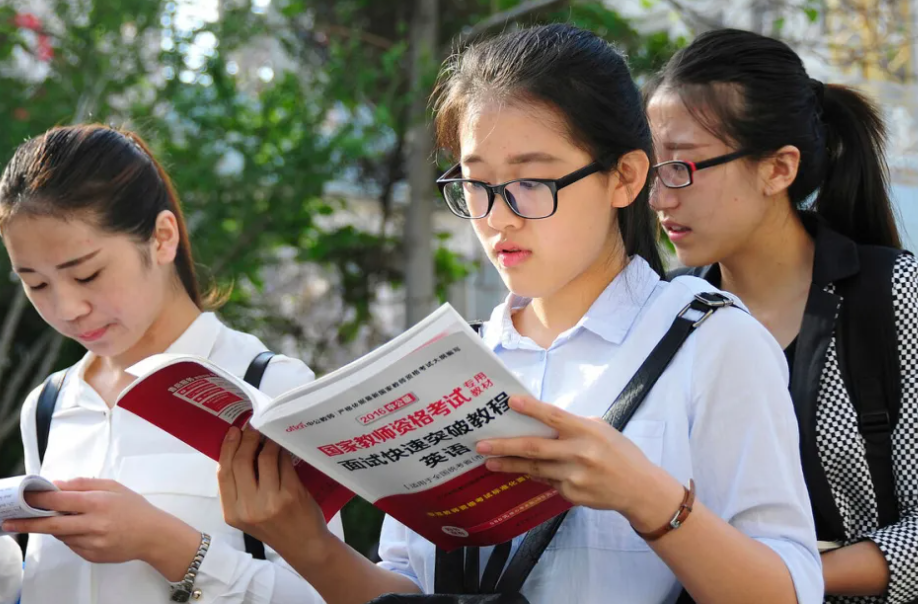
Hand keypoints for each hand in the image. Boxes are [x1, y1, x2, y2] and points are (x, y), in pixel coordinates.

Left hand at [1, 479, 198, 577]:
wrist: (153, 535)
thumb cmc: (134, 507)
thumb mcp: (114, 487)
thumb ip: (84, 484)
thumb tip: (56, 485)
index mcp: (98, 502)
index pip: (60, 500)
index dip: (39, 499)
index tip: (23, 497)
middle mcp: (93, 524)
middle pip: (52, 525)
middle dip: (28, 523)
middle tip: (9, 522)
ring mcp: (92, 543)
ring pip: (61, 535)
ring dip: (55, 527)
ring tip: (65, 518)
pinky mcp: (92, 556)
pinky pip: (72, 545)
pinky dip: (71, 536)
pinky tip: (84, 530)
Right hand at [218, 427, 329, 561]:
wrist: (304, 545)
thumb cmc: (276, 527)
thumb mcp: (247, 514)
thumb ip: (240, 488)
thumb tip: (238, 449)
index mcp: (232, 513)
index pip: (223, 473)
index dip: (227, 448)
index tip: (233, 431)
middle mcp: (248, 508)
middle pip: (241, 462)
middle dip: (247, 439)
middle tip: (252, 427)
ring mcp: (270, 501)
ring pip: (264, 458)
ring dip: (267, 442)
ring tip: (270, 435)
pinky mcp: (290, 494)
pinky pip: (283, 463)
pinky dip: (282, 451)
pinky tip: (283, 447)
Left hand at [476, 394, 683, 529]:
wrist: (639, 489)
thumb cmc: (619, 453)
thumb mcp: (600, 430)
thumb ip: (572, 426)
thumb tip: (540, 421)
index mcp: (587, 432)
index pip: (555, 417)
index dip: (532, 409)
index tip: (510, 401)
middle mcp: (579, 454)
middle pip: (535, 448)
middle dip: (505, 446)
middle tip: (481, 445)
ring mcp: (574, 477)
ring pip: (534, 469)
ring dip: (509, 465)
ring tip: (488, 461)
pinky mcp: (572, 494)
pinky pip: (547, 481)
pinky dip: (535, 474)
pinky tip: (522, 471)